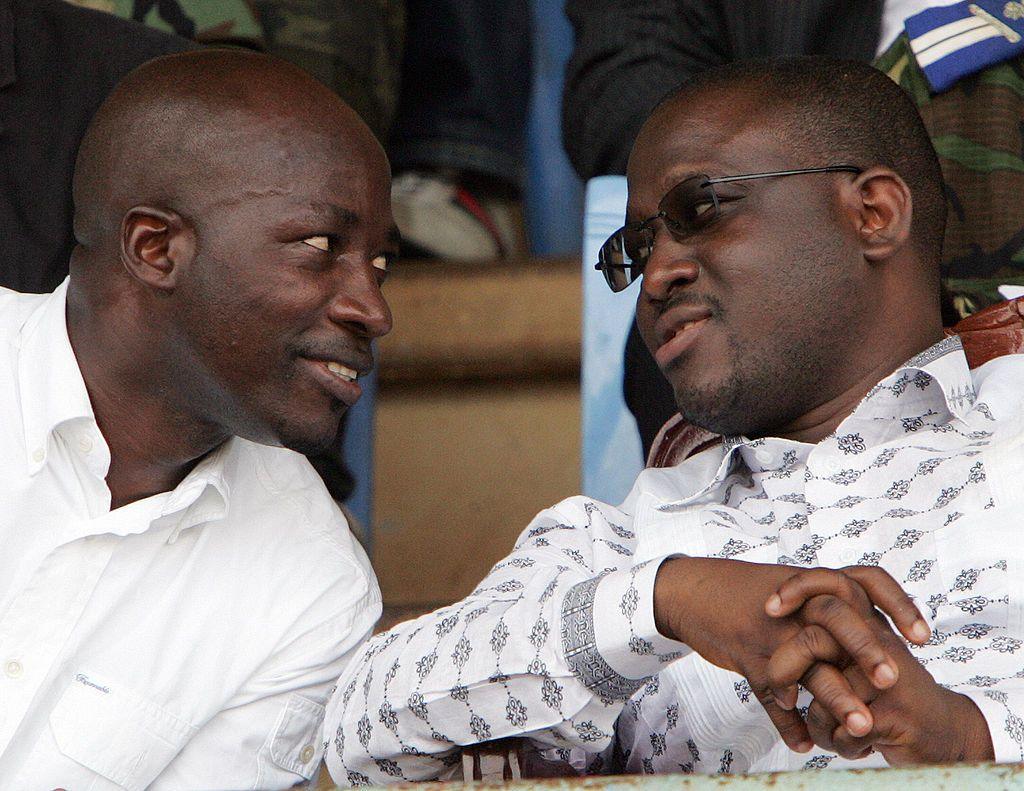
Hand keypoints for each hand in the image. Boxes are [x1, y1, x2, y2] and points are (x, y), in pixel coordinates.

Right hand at [654, 559, 929, 752]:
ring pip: (809, 663)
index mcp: (813, 585)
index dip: (899, 605)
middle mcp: (797, 606)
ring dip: (836, 698)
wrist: (691, 592)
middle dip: (868, 649)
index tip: (923, 639)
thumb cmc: (742, 593)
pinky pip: (771, 693)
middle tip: (891, 681)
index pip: (866, 581)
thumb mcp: (787, 589)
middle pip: (839, 617)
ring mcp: (773, 632)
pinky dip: (787, 722)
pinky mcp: (749, 657)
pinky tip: (801, 742)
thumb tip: (866, 622)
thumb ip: (824, 606)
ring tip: (861, 727)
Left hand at [767, 593, 992, 764]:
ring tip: (829, 733)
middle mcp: (880, 642)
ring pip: (824, 696)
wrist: (947, 734)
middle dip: (783, 670)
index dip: (798, 587)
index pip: (833, 583)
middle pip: (814, 640)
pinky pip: (844, 731)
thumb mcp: (859, 661)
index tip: (768, 610)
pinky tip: (857, 747)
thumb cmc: (892, 697)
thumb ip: (824, 644)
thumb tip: (773, 630)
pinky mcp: (895, 715)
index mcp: (869, 624)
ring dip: (819, 724)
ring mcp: (889, 678)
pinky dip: (840, 745)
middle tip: (783, 697)